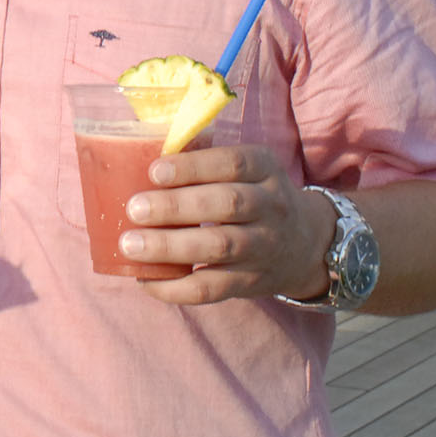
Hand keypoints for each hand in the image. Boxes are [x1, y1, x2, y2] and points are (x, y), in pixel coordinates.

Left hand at [121, 144, 336, 305]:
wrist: (305, 244)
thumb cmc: (251, 194)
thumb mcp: (244, 168)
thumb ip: (202, 156)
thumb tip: (143, 148)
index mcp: (264, 168)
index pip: (233, 163)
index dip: (193, 167)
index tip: (154, 172)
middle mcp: (271, 206)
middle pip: (227, 204)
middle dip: (175, 207)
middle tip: (135, 209)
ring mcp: (265, 246)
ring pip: (220, 246)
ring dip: (170, 246)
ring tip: (130, 245)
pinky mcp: (252, 282)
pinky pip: (214, 289)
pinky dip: (176, 288)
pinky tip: (146, 280)